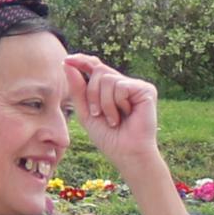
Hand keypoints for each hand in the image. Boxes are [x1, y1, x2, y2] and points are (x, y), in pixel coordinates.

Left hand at [66, 54, 168, 178]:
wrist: (126, 154)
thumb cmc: (109, 138)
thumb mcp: (86, 113)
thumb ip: (77, 90)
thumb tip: (67, 63)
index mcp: (110, 89)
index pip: (95, 66)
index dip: (82, 61)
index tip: (67, 60)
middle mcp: (124, 84)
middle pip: (98, 70)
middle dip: (91, 93)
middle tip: (97, 114)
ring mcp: (135, 86)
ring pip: (107, 78)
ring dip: (104, 103)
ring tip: (113, 119)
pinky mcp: (146, 90)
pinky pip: (120, 85)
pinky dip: (116, 103)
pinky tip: (125, 115)